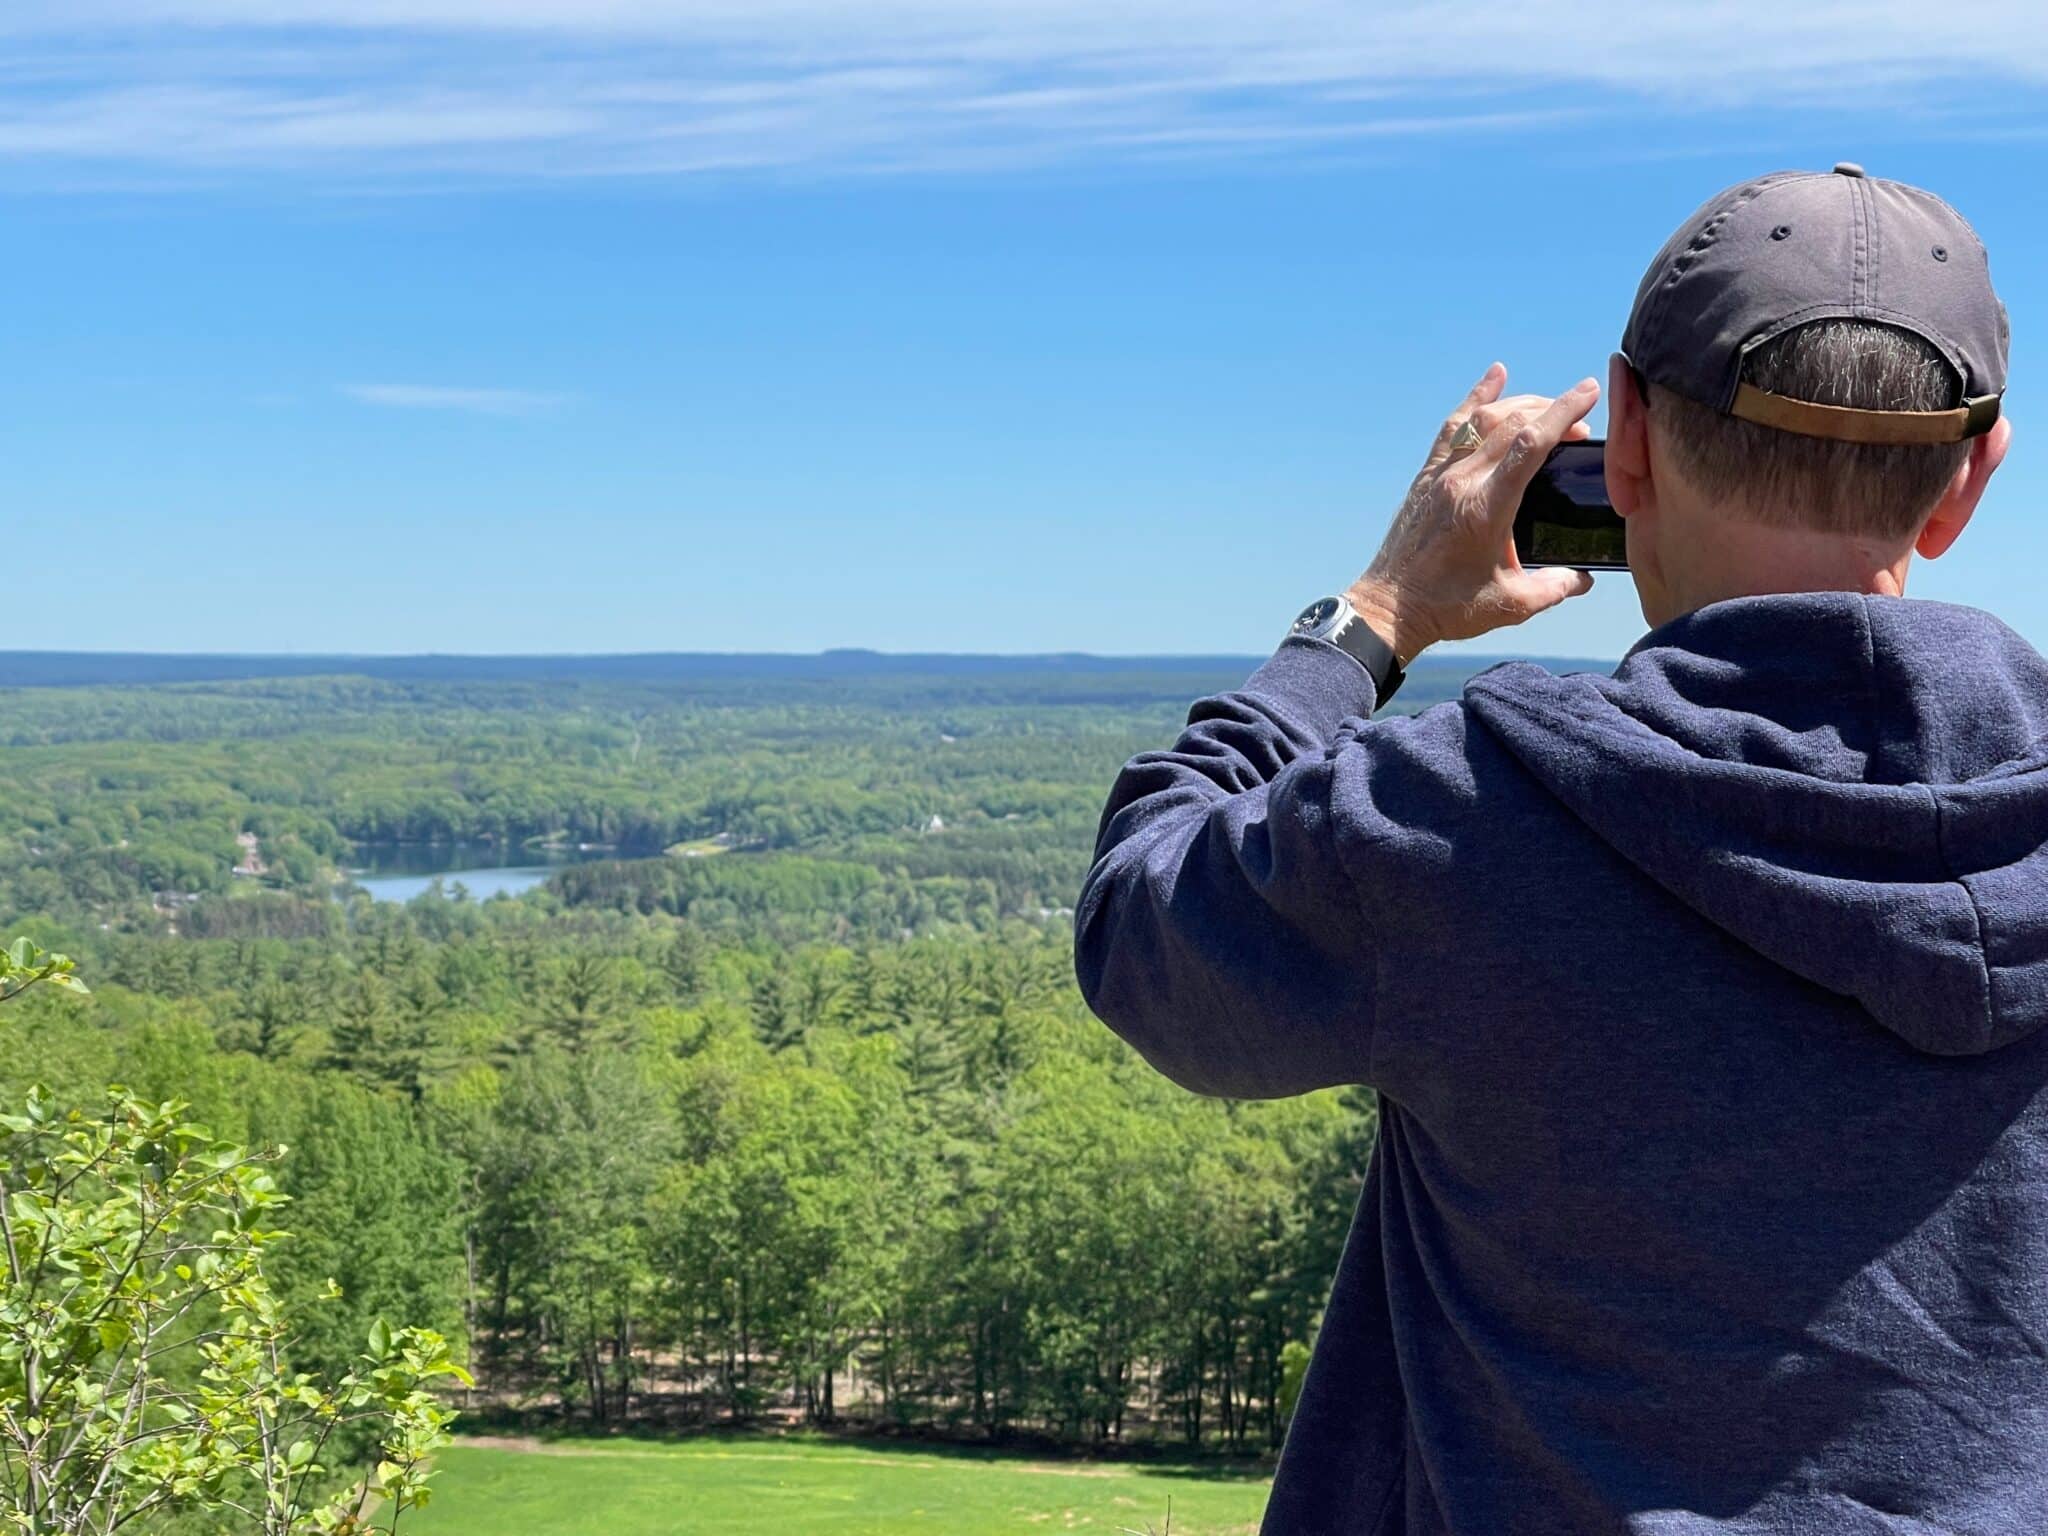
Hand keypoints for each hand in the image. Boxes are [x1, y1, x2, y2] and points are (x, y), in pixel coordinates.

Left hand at [1345, 364, 1600, 662]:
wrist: (1389, 608)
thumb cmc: (1447, 608)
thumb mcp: (1511, 605)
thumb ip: (1554, 588)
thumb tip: (1584, 578)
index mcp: (1485, 508)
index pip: (1529, 445)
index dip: (1562, 413)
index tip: (1588, 392)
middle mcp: (1461, 482)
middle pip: (1510, 424)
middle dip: (1551, 409)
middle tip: (1581, 414)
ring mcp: (1439, 476)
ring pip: (1482, 420)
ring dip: (1520, 404)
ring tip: (1549, 405)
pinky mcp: (1426, 478)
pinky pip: (1452, 428)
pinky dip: (1476, 399)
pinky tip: (1495, 376)